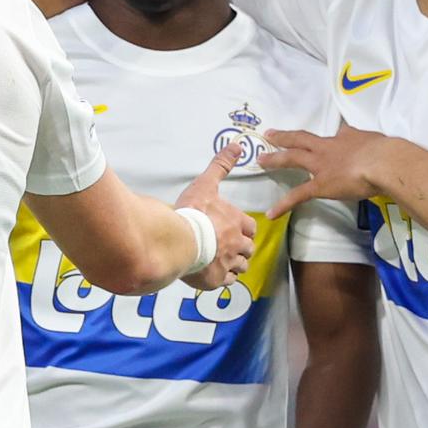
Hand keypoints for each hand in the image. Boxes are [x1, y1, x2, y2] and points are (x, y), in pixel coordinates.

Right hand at [176, 143, 256, 289]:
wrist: (178, 240)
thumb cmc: (193, 213)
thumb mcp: (206, 185)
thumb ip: (221, 166)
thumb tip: (237, 145)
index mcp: (237, 223)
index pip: (250, 228)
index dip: (244, 230)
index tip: (236, 231)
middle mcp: (237, 245)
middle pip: (248, 250)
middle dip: (241, 250)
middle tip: (228, 247)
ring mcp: (228, 263)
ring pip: (240, 267)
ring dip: (234, 265)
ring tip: (221, 262)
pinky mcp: (217, 279)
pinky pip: (227, 282)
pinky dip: (223, 278)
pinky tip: (213, 274)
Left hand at [258, 125, 388, 216]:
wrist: (383, 162)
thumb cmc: (386, 152)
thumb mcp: (378, 141)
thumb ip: (372, 144)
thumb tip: (375, 146)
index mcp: (345, 138)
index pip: (334, 135)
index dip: (327, 136)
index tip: (324, 136)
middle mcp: (328, 148)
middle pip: (300, 139)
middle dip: (284, 137)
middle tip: (269, 134)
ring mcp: (321, 165)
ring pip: (292, 159)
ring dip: (275, 159)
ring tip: (260, 160)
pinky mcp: (320, 185)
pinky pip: (298, 195)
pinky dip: (283, 205)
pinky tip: (272, 213)